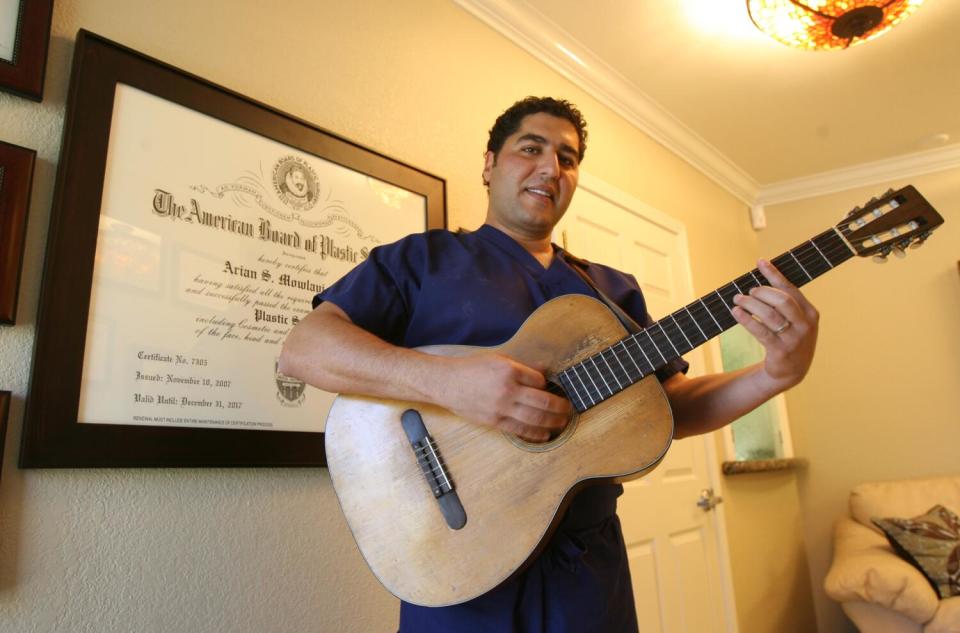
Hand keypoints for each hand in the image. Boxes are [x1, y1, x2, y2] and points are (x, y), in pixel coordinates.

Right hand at [435, 352, 571, 442]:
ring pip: (535, 419)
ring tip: (563, 422)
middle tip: (569, 409)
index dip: (547, 384)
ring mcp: (501, 408)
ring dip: (553, 422)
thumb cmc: (472, 370)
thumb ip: (522, 367)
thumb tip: (544, 372)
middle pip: (543, 402)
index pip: (539, 380)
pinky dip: (536, 434)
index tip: (551, 388)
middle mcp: (507, 390)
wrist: (447, 384)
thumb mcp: (498, 360)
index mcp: (509, 370)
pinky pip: (520, 430)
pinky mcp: (495, 421)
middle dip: (560, 407)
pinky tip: (546, 434)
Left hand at [731, 259, 818, 390]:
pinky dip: (747, 320)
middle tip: (748, 291)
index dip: (775, 274)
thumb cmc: (789, 338)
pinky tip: (736, 313)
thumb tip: (761, 278)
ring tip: (737, 300)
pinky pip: (761, 332)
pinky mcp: (781, 351)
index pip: (791, 289)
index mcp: (810, 312)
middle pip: (782, 300)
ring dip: (751, 304)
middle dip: (762, 292)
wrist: (792, 371)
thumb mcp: (795, 320)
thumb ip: (785, 302)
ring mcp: (794, 339)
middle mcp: (805, 325)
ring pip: (770, 315)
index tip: (760, 262)